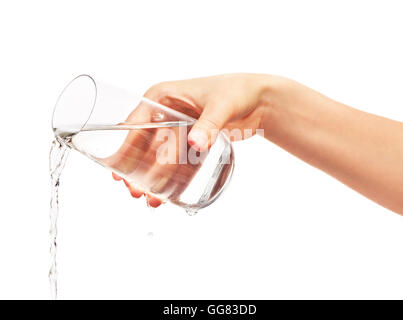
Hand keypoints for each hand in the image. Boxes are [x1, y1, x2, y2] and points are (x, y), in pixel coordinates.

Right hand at [113, 73, 276, 204]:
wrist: (260, 100)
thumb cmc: (237, 92)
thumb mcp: (220, 106)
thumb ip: (208, 124)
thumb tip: (195, 143)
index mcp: (163, 96)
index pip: (136, 123)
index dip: (125, 148)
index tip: (119, 171)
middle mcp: (166, 112)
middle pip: (144, 144)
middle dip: (137, 169)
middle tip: (135, 191)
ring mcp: (178, 128)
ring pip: (158, 156)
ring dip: (152, 177)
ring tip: (150, 198)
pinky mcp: (191, 141)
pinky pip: (177, 161)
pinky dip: (172, 177)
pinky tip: (166, 194)